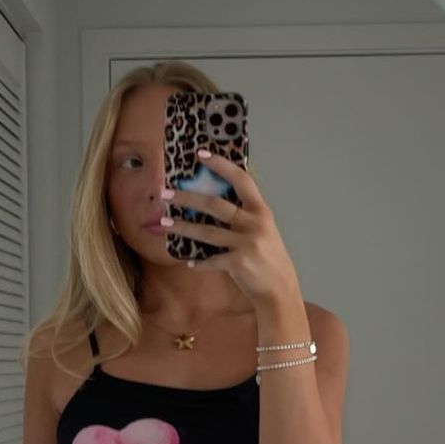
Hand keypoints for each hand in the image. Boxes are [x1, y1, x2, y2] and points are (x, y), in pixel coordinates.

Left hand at [160, 149, 301, 306]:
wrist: (280, 288)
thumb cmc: (267, 257)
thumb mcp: (262, 230)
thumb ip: (243, 216)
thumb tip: (209, 204)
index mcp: (261, 211)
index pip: (241, 180)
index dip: (221, 165)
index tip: (201, 154)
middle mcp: (255, 223)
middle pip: (214, 205)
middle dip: (187, 198)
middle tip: (165, 194)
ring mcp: (246, 243)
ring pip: (206, 232)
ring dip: (182, 227)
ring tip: (164, 223)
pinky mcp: (238, 263)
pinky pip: (210, 260)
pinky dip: (198, 262)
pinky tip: (190, 263)